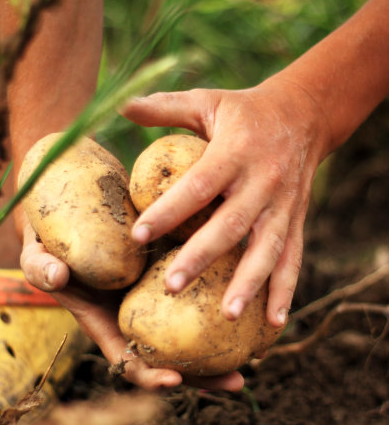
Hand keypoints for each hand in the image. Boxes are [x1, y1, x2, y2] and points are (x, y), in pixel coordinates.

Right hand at [20, 224, 243, 391]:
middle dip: (203, 375)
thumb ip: (40, 266)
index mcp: (106, 323)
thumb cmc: (49, 237)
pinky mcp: (171, 273)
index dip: (149, 377)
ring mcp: (156, 298)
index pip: (128, 362)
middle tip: (238, 380)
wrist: (69, 210)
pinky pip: (199, 293)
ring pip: (192, 331)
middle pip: (172, 357)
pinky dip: (222, 300)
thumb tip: (57, 275)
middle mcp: (136, 317)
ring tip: (260, 350)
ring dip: (223, 345)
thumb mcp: (37, 253)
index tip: (174, 383)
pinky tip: (251, 297)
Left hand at [122, 76, 329, 326]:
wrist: (305, 114)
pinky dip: (286, 291)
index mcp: (235, 151)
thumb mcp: (207, 101)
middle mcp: (263, 180)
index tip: (138, 235)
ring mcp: (283, 205)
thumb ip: (165, 107)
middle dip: (202, 257)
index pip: (198, 185)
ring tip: (229, 315)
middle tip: (171, 286)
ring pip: (267, 248)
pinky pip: (293, 258)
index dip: (169, 211)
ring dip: (249, 284)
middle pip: (231, 224)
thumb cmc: (244, 111)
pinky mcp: (297, 220)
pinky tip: (275, 323)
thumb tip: (120, 104)